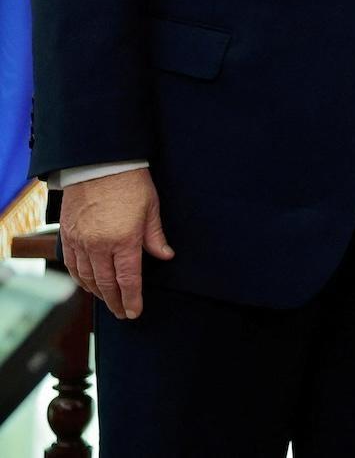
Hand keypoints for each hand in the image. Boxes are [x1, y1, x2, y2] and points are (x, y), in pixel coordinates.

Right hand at [60, 169, 173, 319]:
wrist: (99, 164)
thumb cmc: (131, 183)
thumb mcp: (151, 208)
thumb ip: (155, 236)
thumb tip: (165, 256)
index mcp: (124, 240)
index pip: (128, 280)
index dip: (132, 299)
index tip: (134, 312)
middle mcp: (99, 245)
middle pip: (106, 284)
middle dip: (115, 302)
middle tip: (122, 312)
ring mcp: (80, 242)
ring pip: (86, 278)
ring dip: (97, 292)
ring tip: (108, 300)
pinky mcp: (67, 236)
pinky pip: (72, 265)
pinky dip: (80, 278)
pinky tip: (88, 283)